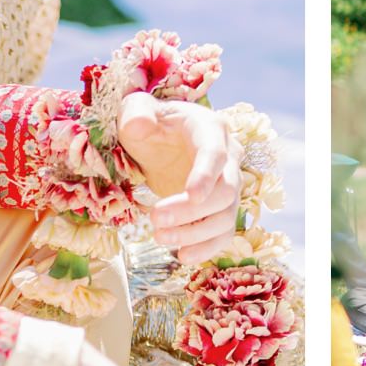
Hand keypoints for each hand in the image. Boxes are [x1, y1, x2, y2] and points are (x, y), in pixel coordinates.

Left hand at [116, 93, 240, 262]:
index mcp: (211, 129)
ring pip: (226, 217)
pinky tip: (182, 256)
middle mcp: (229, 158)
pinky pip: (222, 233)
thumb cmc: (150, 122)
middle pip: (226, 191)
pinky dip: (206, 248)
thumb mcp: (136, 109)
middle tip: (155, 219)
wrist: (161, 140)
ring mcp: (227, 186)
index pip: (216, 154)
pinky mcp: (219, 209)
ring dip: (196, 233)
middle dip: (193, 210)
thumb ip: (136, 112)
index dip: (206, 176)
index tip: (191, 196)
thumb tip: (138, 126)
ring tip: (160, 237)